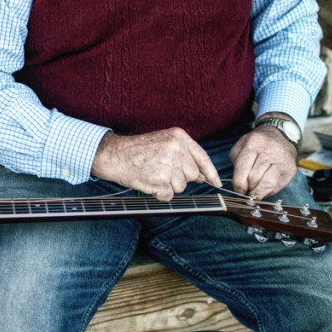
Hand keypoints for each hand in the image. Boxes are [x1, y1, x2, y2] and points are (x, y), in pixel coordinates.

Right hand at [91, 128, 220, 200]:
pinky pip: (168, 195)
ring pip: (181, 187)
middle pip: (192, 175)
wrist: (114, 155)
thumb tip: (202, 175)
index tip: (217, 182)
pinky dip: (159, 193)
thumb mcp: (164, 142)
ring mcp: (169, 164)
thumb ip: (184, 155)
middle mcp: (176, 149)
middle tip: (161, 170)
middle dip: (179, 178)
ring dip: (168, 185)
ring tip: (152, 173)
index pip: (202, 157)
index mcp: (179, 136)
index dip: (211, 172)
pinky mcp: (160, 180)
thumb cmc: (137, 150)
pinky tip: (148, 181)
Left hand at [229, 124, 297, 198]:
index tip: (238, 190)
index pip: (243, 167)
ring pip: (267, 184)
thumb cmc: (259, 143)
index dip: (238, 183)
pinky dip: (268, 192)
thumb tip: (238, 186)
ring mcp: (283, 161)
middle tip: (245, 190)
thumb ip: (236, 161)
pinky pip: (277, 187)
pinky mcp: (291, 170)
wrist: (282, 136)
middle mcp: (270, 151)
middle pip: (254, 178)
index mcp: (255, 142)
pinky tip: (264, 188)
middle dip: (248, 188)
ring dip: (258, 193)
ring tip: (253, 193)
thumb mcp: (242, 144)